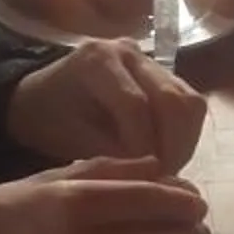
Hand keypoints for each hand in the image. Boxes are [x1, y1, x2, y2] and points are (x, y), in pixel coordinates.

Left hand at [5, 38, 206, 174]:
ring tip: (167, 171)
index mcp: (97, 60)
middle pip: (173, 98)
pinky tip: (169, 157)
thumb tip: (152, 176)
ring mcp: (151, 61)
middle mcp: (130, 52)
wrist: (43, 98)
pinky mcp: (166, 75)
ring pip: (190, 101)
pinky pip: (190, 105)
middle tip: (163, 181)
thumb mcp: (71, 138)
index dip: (143, 145)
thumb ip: (111, 152)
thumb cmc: (49, 118)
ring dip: (184, 142)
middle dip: (173, 146)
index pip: (135, 104)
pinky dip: (185, 136)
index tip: (144, 180)